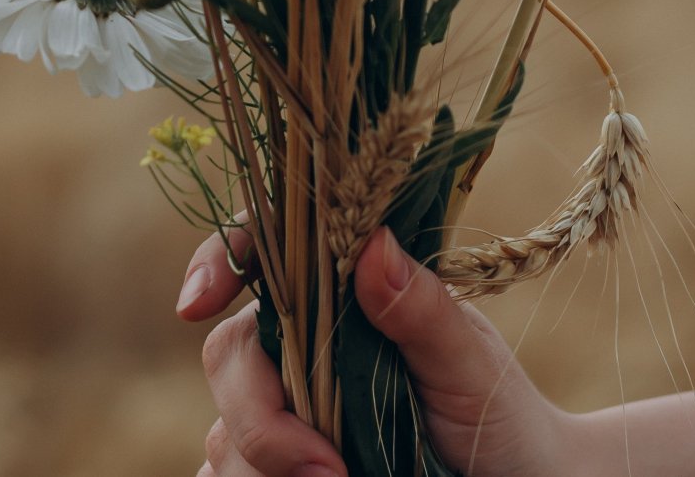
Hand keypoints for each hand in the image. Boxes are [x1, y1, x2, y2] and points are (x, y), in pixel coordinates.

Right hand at [177, 224, 568, 476]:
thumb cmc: (496, 411)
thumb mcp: (468, 361)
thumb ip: (420, 308)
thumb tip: (371, 241)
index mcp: (341, 294)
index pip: (262, 251)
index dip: (218, 260)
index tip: (198, 303)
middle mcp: (301, 345)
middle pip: (230, 354)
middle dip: (260, 417)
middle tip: (327, 472)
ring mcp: (282, 409)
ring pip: (222, 431)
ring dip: (264, 469)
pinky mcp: (272, 470)